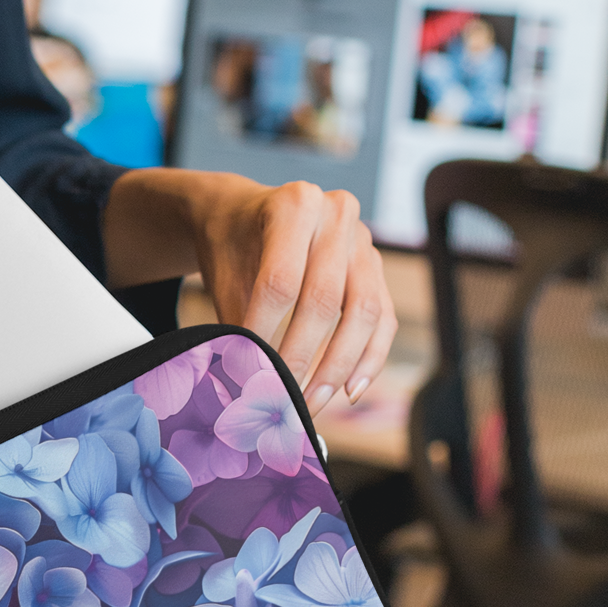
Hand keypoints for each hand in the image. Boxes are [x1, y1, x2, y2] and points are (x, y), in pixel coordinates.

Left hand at [102, 169, 396, 415]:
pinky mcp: (378, 267)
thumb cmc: (232, 247)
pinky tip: (349, 390)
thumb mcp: (224, 276)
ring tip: (312, 402)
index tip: (249, 371)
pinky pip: (384, 319)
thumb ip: (236, 324)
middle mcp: (336, 215)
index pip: (280, 283)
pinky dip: (369, 359)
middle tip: (281, 397)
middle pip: (325, 300)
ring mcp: (363, 241)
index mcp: (294, 205)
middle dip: (301, 358)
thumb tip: (245, 384)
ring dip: (338, 367)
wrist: (244, 216)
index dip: (264, 333)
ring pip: (364, 312)